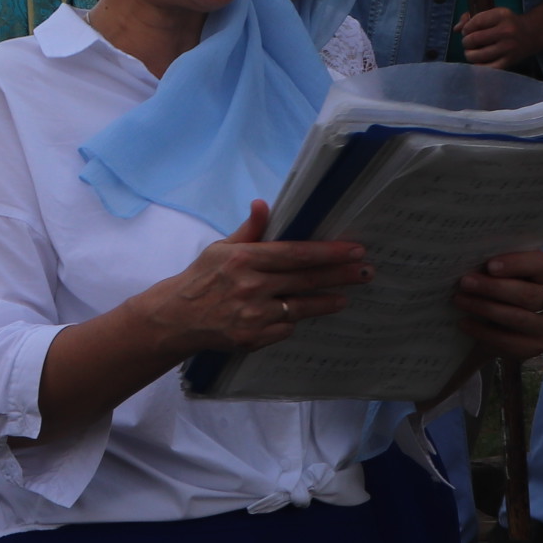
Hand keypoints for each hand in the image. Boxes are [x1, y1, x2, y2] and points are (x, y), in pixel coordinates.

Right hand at [135, 203, 368, 353]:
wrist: (176, 318)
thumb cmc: (201, 279)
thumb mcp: (221, 249)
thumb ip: (249, 231)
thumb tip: (263, 204)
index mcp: (244, 259)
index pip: (295, 254)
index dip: (328, 252)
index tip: (354, 250)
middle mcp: (251, 286)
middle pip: (306, 280)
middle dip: (340, 275)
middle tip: (366, 271)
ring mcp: (253, 314)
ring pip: (301, 307)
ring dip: (327, 301)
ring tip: (345, 297)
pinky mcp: (253, 337)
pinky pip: (285, 328)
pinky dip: (292, 320)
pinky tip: (299, 315)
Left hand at [454, 250, 542, 361]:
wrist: (502, 325)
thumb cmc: (502, 289)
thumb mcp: (502, 274)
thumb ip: (495, 266)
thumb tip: (470, 258)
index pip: (540, 264)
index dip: (516, 264)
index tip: (490, 265)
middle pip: (527, 294)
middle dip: (493, 287)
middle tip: (465, 282)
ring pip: (517, 318)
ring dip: (484, 308)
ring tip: (459, 300)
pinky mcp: (536, 346)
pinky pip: (509, 341)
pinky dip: (483, 332)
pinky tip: (464, 323)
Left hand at [457, 7, 539, 69]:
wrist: (532, 34)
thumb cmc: (506, 23)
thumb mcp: (493, 14)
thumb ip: (471, 18)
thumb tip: (456, 29)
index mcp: (501, 15)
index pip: (474, 22)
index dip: (466, 29)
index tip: (467, 31)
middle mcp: (506, 31)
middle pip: (473, 39)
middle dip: (466, 42)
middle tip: (469, 43)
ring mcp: (508, 48)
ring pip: (476, 56)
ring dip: (469, 54)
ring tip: (472, 52)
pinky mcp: (509, 61)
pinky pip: (486, 68)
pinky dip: (478, 66)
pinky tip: (478, 62)